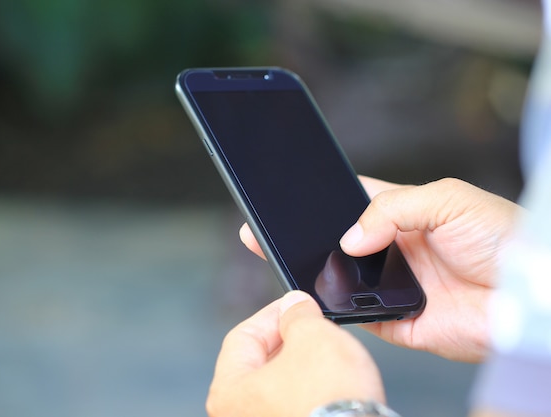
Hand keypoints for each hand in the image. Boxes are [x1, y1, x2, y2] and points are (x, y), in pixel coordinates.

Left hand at [207, 291, 384, 416]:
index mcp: (227, 393)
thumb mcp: (313, 335)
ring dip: (300, 367)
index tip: (294, 307)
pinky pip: (293, 406)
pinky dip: (309, 392)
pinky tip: (329, 385)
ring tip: (326, 356)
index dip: (272, 315)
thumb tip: (295, 306)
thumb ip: (298, 314)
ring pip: (278, 387)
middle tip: (313, 327)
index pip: (243, 338)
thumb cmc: (328, 402)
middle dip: (287, 341)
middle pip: (258, 364)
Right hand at [240, 177, 521, 361]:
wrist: (527, 296)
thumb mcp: (448, 200)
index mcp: (405, 213)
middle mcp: (394, 248)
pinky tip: (320, 294)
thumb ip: (394, 208)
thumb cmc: (502, 238)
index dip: (326, 199)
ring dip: (321, 272)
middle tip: (279, 230)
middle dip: (312, 237)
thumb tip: (349, 239)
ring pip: (343, 278)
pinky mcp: (396, 320)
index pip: (355, 201)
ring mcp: (393, 284)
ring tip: (292, 258)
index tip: (297, 197)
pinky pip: (356, 314)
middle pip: (341, 241)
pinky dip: (338, 308)